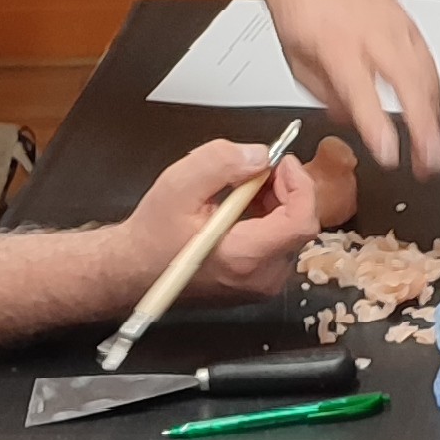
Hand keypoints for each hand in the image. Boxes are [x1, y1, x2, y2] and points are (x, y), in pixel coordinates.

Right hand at [118, 139, 339, 300]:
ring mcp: (264, 284)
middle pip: (300, 225)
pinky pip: (279, 243)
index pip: (302, 222)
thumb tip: (260, 155)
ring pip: (291, 233)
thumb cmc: (154, 234)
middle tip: (255, 169)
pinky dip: (269, 217)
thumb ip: (222, 163)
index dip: (299, 185)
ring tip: (242, 187)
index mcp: (245, 257)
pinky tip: (241, 207)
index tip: (281, 162)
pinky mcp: (260, 282)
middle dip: (285, 189)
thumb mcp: (179, 184)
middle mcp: (262, 278)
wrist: (138, 270)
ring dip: (276, 202)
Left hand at [242, 0, 439, 176]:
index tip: (390, 156)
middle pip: (408, 83)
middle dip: (423, 129)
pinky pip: (428, 60)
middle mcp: (369, 31)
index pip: (362, 92)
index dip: (378, 126)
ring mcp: (392, 23)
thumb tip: (353, 122)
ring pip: (426, 73)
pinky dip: (434, 91)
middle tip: (428, 165)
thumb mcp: (296, 60)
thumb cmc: (296, 2)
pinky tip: (434, 112)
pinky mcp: (405, 19)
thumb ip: (327, 96)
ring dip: (435, 115)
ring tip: (434, 148)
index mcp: (334, 44)